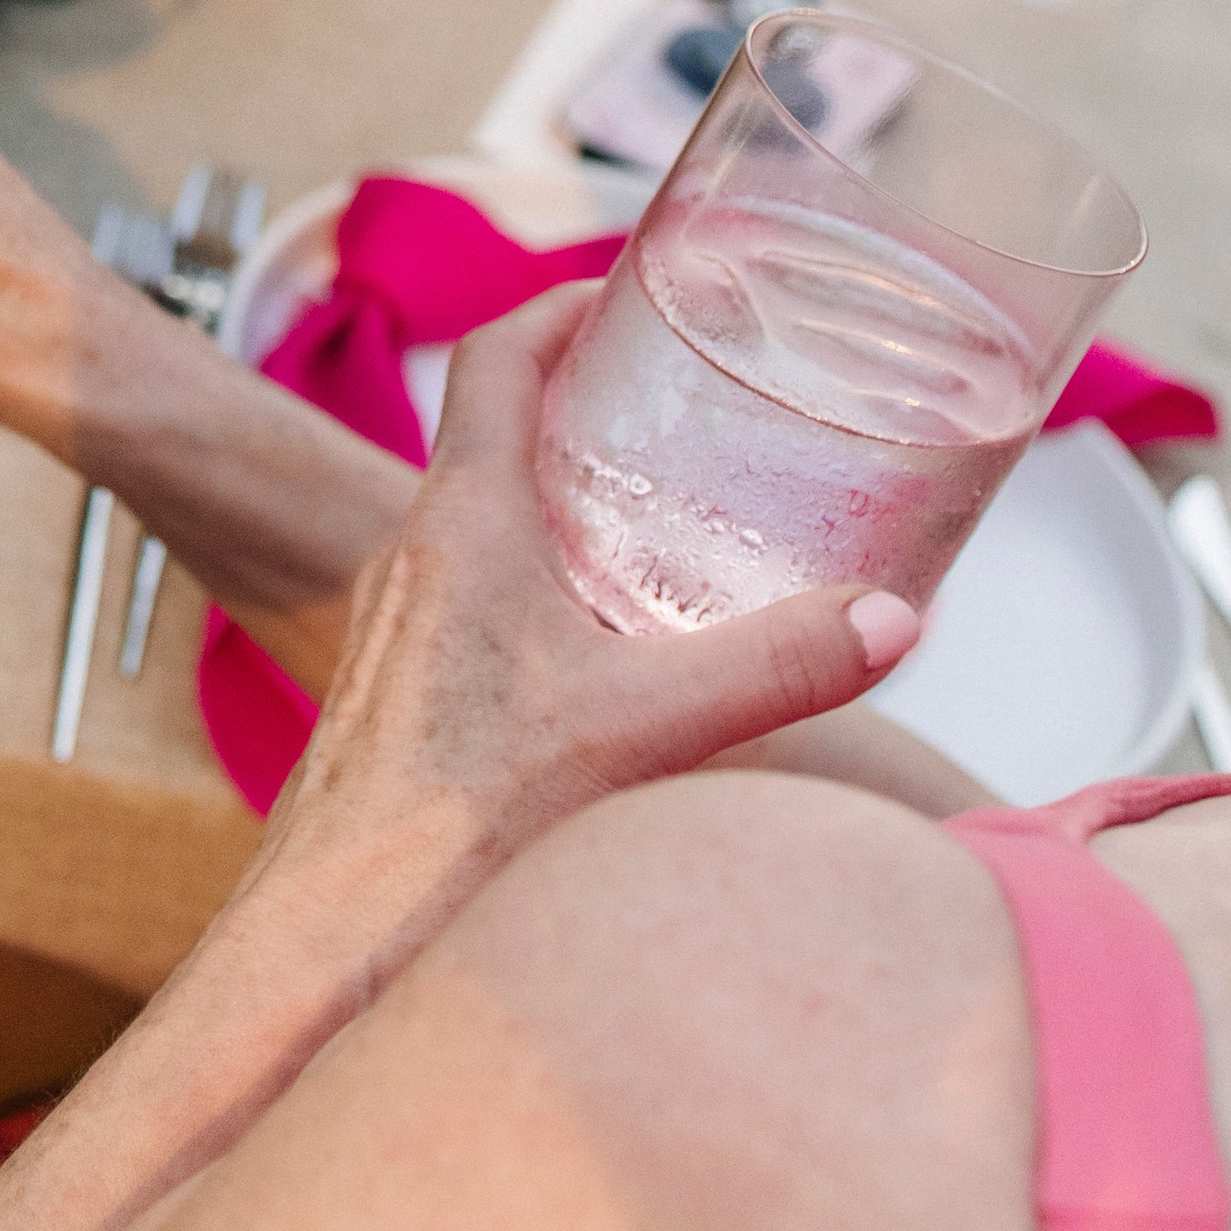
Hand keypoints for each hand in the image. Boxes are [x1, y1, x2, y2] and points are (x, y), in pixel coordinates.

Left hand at [267, 287, 919, 958]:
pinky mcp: (401, 697)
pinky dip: (543, 586)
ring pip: (483, 523)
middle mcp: (417, 556)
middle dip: (584, 407)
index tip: (622, 289)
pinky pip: (474, 600)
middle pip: (495, 434)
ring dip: (563, 500)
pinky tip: (608, 653)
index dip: (557, 307)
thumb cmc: (454, 826)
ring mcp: (401, 628)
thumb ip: (776, 667)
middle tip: (677, 404)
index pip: (496, 361)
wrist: (333, 940)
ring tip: (663, 517)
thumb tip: (897, 616)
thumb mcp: (642, 729)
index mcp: (461, 522)